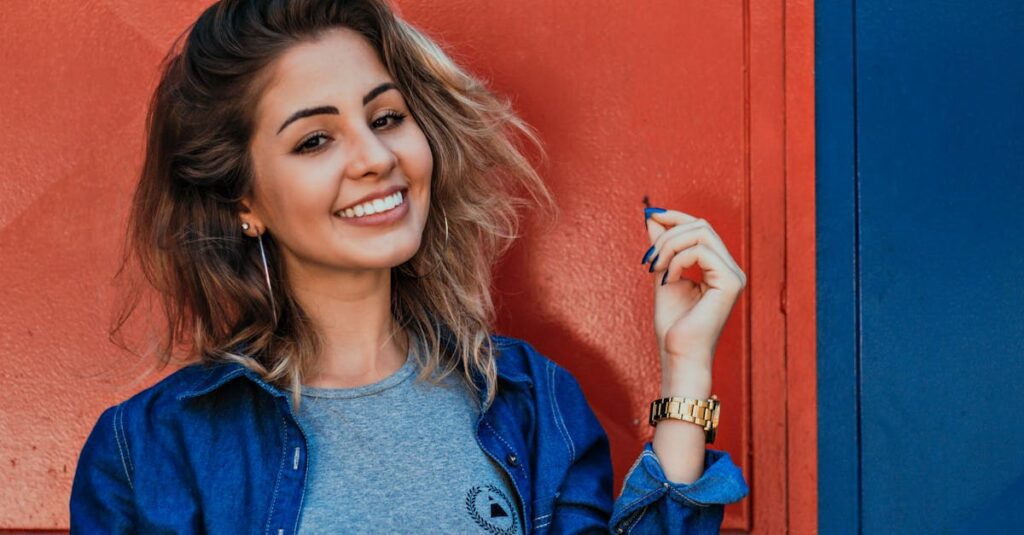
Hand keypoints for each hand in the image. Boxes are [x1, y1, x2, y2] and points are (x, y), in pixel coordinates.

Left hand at [642, 208, 746, 371]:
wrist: (679, 354)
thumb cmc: (673, 324)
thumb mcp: (663, 275)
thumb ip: (662, 248)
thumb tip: (652, 217)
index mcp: (718, 268)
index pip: (700, 228)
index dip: (675, 217)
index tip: (649, 216)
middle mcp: (730, 269)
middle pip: (701, 225)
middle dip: (669, 234)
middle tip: (650, 257)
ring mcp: (734, 275)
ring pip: (701, 232)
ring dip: (670, 245)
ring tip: (656, 268)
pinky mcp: (730, 282)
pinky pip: (701, 251)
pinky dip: (678, 260)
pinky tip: (669, 278)